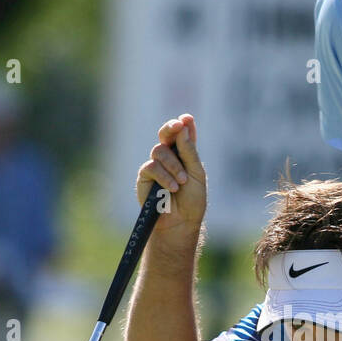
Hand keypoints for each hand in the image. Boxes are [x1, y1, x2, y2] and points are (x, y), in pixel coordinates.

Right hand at [136, 114, 206, 234]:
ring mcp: (156, 166)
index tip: (186, 118)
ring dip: (173, 165)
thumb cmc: (192, 200)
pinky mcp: (145, 177)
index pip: (181, 134)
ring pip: (159, 151)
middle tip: (178, 125)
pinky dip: (164, 176)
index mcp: (184, 155)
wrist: (181, 222)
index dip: (182, 124)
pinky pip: (151, 167)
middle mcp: (168, 157)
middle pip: (165, 135)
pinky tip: (172, 187)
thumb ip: (189, 152)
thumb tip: (183, 127)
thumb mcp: (196, 174)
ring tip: (181, 181)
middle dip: (171, 129)